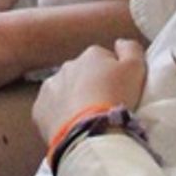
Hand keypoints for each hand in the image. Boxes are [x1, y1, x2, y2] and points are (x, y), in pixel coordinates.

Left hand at [32, 40, 147, 143]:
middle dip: (91, 86)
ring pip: (65, 90)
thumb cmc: (116, 98)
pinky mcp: (40, 108)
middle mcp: (68, 65)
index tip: (119, 91)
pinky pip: (50, 109)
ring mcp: (51, 86)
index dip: (113, 76)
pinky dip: (58, 115)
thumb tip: (120, 43)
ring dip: (73, 99)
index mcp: (92, 54)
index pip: (104, 59)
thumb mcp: (136, 68)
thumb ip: (131, 49)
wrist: (90, 132)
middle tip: (103, 105)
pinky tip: (71, 126)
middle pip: (83, 74)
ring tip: (87, 118)